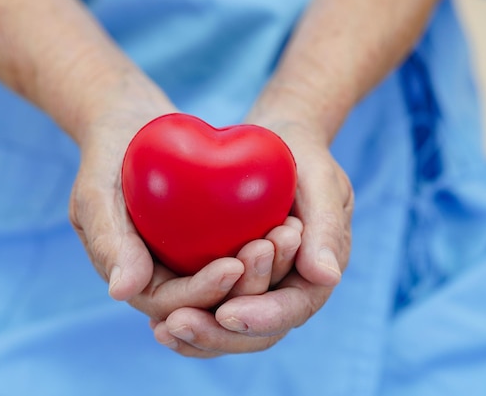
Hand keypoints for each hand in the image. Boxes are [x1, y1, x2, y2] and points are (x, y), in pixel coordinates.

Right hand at [67, 78, 301, 346]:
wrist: (128, 123)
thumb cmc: (106, 155)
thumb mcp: (97, 194)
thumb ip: (108, 241)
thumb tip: (122, 292)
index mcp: (137, 279)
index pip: (173, 302)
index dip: (203, 292)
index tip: (234, 265)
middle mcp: (167, 276)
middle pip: (211, 298)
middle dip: (245, 282)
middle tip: (274, 248)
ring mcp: (190, 257)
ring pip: (234, 277)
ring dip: (264, 264)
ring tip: (289, 234)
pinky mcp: (210, 237)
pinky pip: (240, 246)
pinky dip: (264, 240)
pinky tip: (289, 220)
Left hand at [150, 92, 353, 356]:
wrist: (278, 148)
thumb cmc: (301, 158)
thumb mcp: (320, 181)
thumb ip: (326, 226)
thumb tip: (326, 277)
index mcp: (315, 274)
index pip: (292, 308)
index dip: (261, 316)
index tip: (226, 313)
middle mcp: (287, 289)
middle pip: (258, 332)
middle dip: (219, 334)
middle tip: (177, 324)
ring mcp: (259, 288)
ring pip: (232, 329)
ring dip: (199, 336)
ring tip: (162, 329)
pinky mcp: (233, 281)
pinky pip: (213, 309)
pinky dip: (191, 317)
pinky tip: (159, 322)